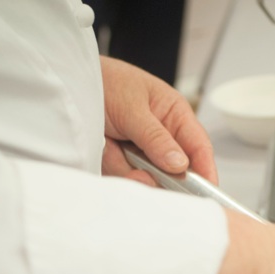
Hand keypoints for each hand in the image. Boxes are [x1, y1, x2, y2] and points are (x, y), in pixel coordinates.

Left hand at [98, 57, 217, 185]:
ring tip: (112, 146)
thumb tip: (180, 164)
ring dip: (129, 167)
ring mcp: (141, 150)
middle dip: (158, 174)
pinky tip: (106, 148)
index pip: (199, 147)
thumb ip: (156, 138)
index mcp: (175, 116)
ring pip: (147, 176)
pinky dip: (114, 166)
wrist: (67, 83)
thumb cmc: (106, 81)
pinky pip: (125, 175)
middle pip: (174, 170)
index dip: (206, 170)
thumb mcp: (133, 108)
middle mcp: (162, 137)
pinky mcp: (121, 160)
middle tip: (143, 172)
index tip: (207, 191)